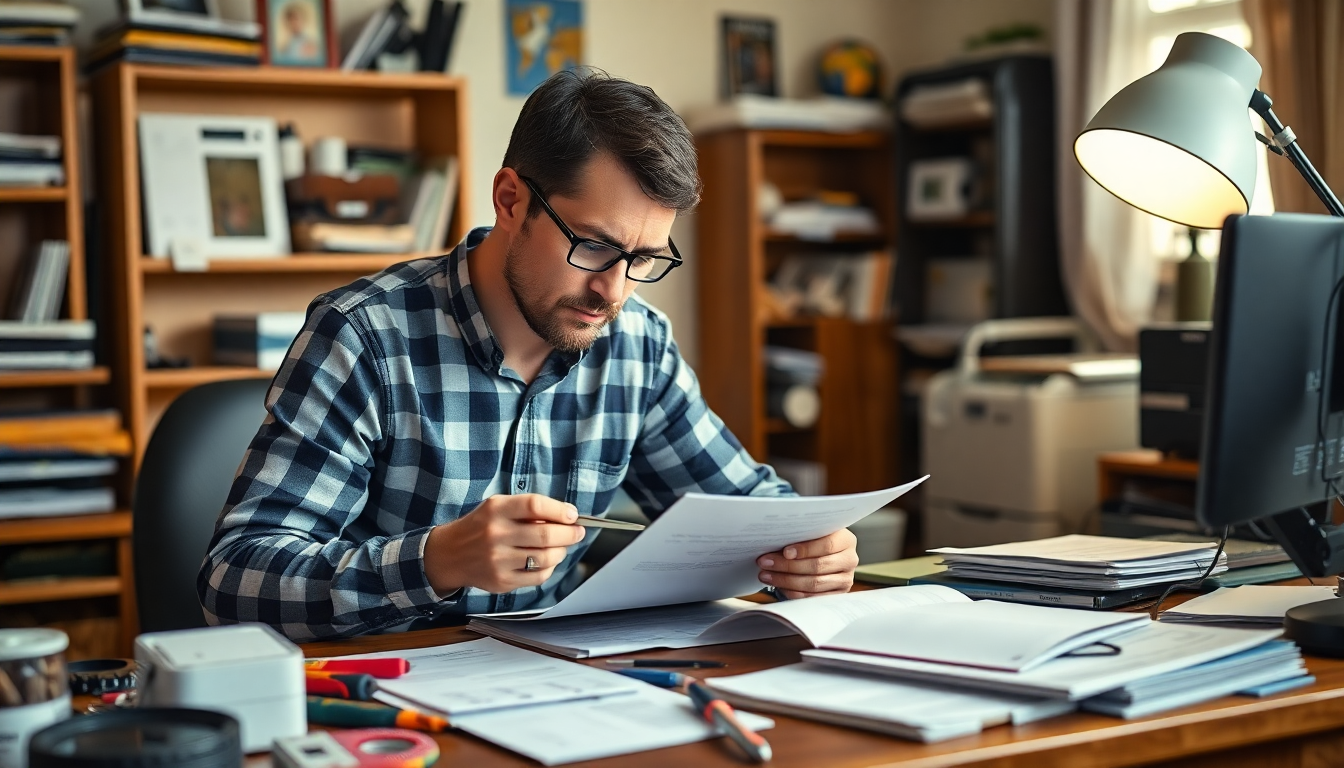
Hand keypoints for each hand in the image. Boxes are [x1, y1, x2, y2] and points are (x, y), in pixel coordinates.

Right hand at [423, 494, 584, 594]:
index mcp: (496, 510)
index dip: (559, 510)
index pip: (535, 505)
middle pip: (545, 534)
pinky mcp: (501, 581)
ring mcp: (498, 560)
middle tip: (577, 532)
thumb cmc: (480, 527)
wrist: (449, 555)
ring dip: (561, 551)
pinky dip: (549, 568)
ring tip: (561, 547)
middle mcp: (496, 534)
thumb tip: (565, 517)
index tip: (572, 514)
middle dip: (570, 533)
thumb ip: (527, 510)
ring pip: (546, 558)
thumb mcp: (497, 507)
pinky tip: (547, 561)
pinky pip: (538, 577)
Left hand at [756, 528, 858, 598]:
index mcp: (846, 540)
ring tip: (766, 575)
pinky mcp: (837, 595)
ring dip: (786, 580)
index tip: (785, 552)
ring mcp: (845, 580)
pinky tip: (778, 585)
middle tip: (765, 563)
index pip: (826, 545)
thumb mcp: (812, 533)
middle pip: (817, 566)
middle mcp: (849, 560)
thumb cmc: (814, 541)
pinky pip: (812, 597)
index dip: (804, 549)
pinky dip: (793, 592)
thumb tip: (772, 540)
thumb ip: (800, 536)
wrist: (825, 555)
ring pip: (814, 584)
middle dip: (787, 566)